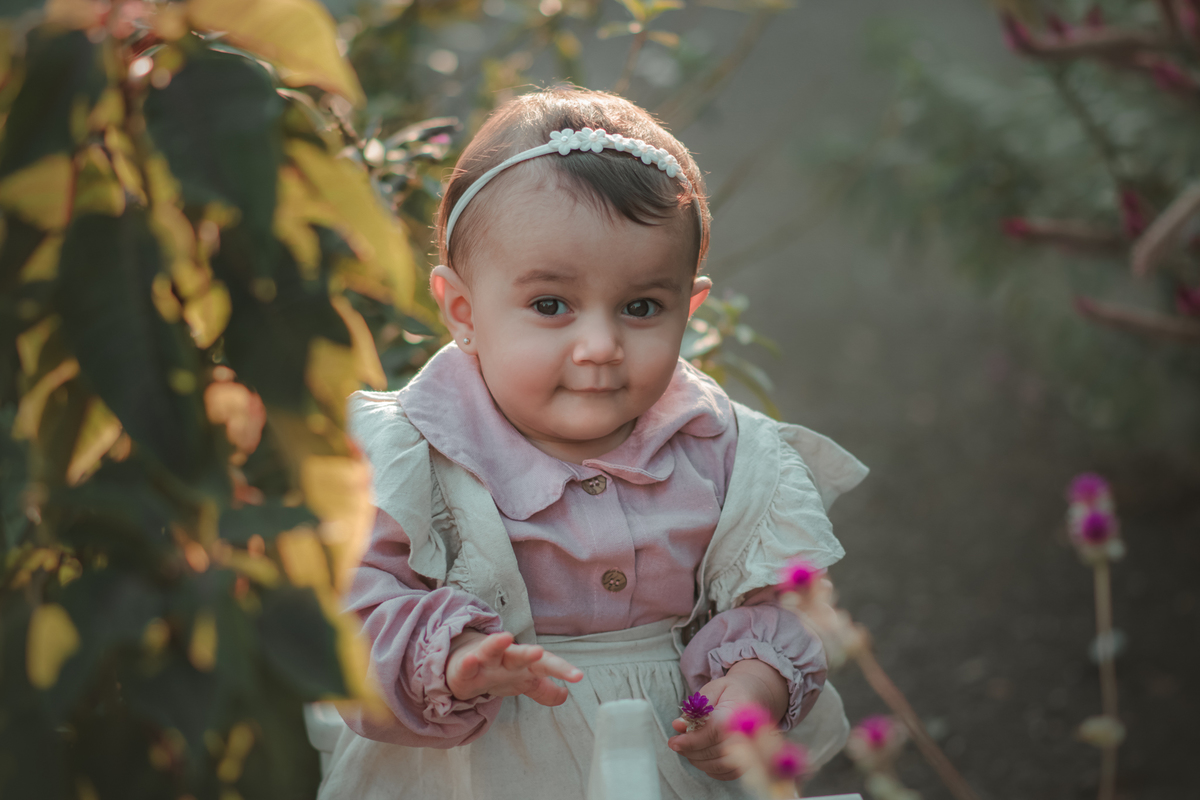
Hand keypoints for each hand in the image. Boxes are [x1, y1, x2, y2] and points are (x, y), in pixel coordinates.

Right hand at [445, 630, 582, 706]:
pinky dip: (469, 662)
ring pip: (491, 650)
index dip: (562, 670)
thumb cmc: (497, 672)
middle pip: (520, 655)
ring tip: (505, 636)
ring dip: (497, 643)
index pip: (545, 665)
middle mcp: (506, 659)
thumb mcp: (522, 682)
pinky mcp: (464, 670)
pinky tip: (471, 658)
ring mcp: (485, 662)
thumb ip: (543, 689)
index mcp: (523, 665)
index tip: (578, 676)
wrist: (463, 666)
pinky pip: (466, 666)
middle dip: (529, 654)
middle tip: (539, 652)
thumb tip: (565, 696)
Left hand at [667, 659, 788, 780]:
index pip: (711, 734)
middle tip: (676, 744)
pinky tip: (702, 758)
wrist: (758, 695)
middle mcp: (746, 735)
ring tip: (687, 749)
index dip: (690, 741)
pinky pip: (727, 773)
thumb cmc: (733, 691)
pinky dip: (711, 769)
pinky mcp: (750, 761)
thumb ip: (696, 708)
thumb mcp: (713, 689)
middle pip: (713, 752)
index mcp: (737, 714)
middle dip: (690, 751)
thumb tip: (678, 725)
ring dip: (697, 761)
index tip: (673, 742)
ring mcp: (751, 751)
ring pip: (718, 766)